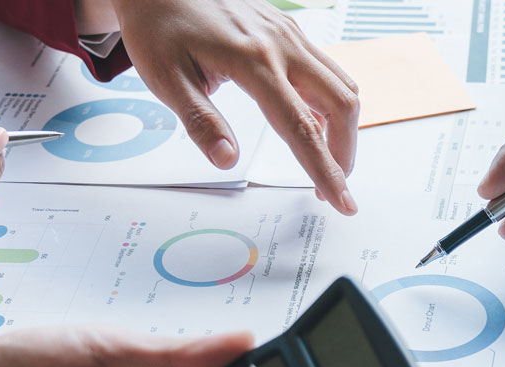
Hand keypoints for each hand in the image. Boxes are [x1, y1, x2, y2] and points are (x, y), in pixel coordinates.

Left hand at [115, 0, 360, 214]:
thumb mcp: (167, 79)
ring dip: (342, 128)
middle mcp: (281, 45)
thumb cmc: (160, 27)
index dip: (325, 169)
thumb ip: (202, 121)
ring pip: (341, 85)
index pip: (301, 127)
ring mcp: (289, 35)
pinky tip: (312, 123)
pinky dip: (331, 103)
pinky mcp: (288, 32)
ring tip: (325, 160)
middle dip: (344, 152)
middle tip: (332, 186)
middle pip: (340, 104)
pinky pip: (327, 70)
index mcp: (253, 60)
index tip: (341, 200)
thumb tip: (227, 160)